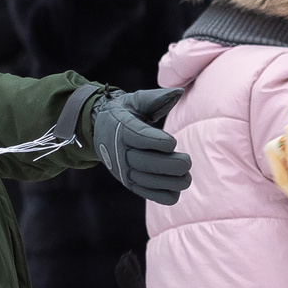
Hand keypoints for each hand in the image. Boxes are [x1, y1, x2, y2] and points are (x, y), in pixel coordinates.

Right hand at [91, 87, 191, 203]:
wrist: (101, 129)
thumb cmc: (125, 113)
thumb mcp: (136, 100)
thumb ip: (156, 98)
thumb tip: (179, 92)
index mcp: (122, 128)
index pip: (138, 137)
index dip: (156, 142)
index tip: (172, 143)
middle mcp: (119, 151)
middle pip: (144, 162)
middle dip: (169, 165)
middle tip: (187, 162)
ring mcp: (122, 169)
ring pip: (145, 180)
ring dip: (168, 182)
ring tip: (186, 178)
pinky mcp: (127, 181)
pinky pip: (143, 192)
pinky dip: (159, 196)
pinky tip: (176, 193)